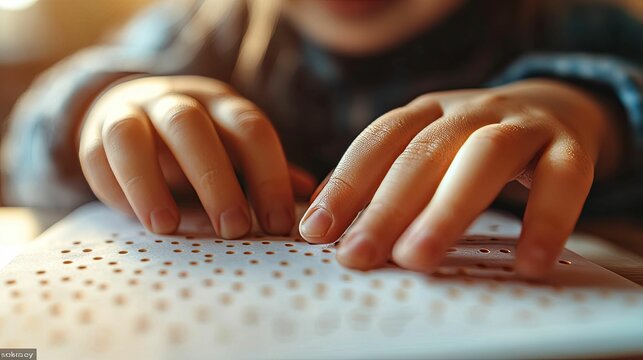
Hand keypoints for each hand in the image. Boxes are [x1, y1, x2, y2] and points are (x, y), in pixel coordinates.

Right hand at [79, 76, 314, 237]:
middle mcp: (178, 101)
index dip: (268, 176)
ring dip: (150, 183)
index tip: (277, 224)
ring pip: (133, 136)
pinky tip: (139, 221)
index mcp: (222, 105)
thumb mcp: (234, 150)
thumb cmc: (199, 144)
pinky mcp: (96, 132)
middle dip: (215, 180)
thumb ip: (265, 172)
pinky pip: (98, 156)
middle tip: (234, 230)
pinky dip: (117, 188)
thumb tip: (309, 196)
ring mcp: (133, 113)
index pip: (251, 131)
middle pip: (193, 129)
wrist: (136, 111)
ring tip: (169, 228)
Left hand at [299, 79, 618, 277]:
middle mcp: (471, 109)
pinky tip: (526, 263)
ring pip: (484, 157)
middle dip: (385, 207)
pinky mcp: (570, 147)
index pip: (379, 140)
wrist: (556, 107)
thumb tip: (323, 223)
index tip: (315, 231)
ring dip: (447, 209)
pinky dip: (544, 220)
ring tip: (416, 259)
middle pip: (423, 152)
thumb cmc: (476, 144)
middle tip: (357, 256)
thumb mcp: (430, 149)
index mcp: (429, 110)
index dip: (346, 183)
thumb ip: (385, 179)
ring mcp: (522, 124)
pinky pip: (562, 180)